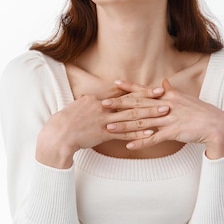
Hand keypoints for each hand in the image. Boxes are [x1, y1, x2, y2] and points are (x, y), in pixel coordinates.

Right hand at [36, 85, 164, 167]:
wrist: (58, 134)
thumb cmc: (67, 121)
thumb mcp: (79, 106)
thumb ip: (92, 102)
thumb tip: (100, 99)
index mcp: (97, 99)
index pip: (122, 93)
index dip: (140, 91)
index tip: (154, 89)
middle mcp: (102, 107)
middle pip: (130, 102)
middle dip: (149, 99)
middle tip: (164, 96)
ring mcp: (103, 120)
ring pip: (131, 117)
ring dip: (148, 114)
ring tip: (164, 112)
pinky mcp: (103, 134)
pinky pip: (124, 134)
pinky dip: (137, 134)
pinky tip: (150, 133)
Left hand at [103, 79, 223, 158]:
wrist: (217, 125)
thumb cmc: (201, 112)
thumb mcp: (185, 98)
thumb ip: (171, 91)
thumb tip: (163, 82)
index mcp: (167, 96)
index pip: (145, 90)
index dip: (129, 87)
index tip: (114, 83)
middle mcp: (166, 105)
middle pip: (138, 104)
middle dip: (119, 104)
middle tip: (103, 104)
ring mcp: (169, 118)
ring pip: (142, 121)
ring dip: (124, 125)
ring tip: (108, 127)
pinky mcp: (173, 132)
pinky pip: (154, 138)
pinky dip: (141, 142)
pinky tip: (128, 145)